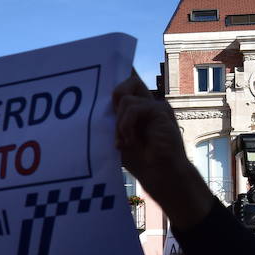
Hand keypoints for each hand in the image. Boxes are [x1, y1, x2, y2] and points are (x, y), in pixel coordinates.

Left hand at [112, 74, 212, 227]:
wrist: (160, 174)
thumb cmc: (139, 160)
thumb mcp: (119, 137)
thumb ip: (112, 121)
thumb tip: (93, 107)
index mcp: (137, 110)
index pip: (127, 88)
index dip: (116, 85)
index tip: (101, 96)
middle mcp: (147, 105)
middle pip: (130, 81)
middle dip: (115, 98)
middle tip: (113, 123)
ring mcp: (155, 107)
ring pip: (125, 98)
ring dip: (119, 121)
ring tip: (124, 140)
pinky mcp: (160, 111)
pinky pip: (133, 108)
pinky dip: (126, 125)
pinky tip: (131, 140)